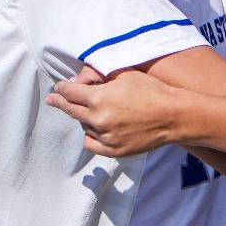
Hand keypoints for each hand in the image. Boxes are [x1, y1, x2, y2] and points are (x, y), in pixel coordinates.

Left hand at [47, 66, 185, 157]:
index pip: (69, 92)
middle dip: (60, 102)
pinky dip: (90, 136)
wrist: (174, 116)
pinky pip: (90, 144)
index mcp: (98, 98)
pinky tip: (94, 130)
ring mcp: (105, 137)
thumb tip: (77, 81)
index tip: (59, 87)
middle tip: (52, 99)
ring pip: (83, 126)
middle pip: (70, 110)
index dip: (63, 88)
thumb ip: (97, 76)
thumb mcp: (124, 74)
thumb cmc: (151, 91)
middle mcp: (98, 119)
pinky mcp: (113, 150)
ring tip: (95, 112)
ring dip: (84, 118)